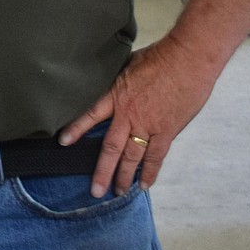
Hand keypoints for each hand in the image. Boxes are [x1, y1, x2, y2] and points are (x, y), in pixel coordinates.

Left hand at [57, 33, 218, 197]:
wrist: (186, 60)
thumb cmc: (158, 57)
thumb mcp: (127, 64)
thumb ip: (116, 79)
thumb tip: (104, 80)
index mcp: (116, 95)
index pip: (90, 114)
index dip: (76, 129)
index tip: (63, 142)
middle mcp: (129, 114)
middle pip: (110, 147)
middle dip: (101, 170)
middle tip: (95, 190)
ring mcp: (148, 125)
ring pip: (131, 157)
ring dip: (123, 176)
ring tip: (116, 192)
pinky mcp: (167, 131)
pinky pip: (156, 157)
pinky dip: (149, 172)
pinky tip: (143, 185)